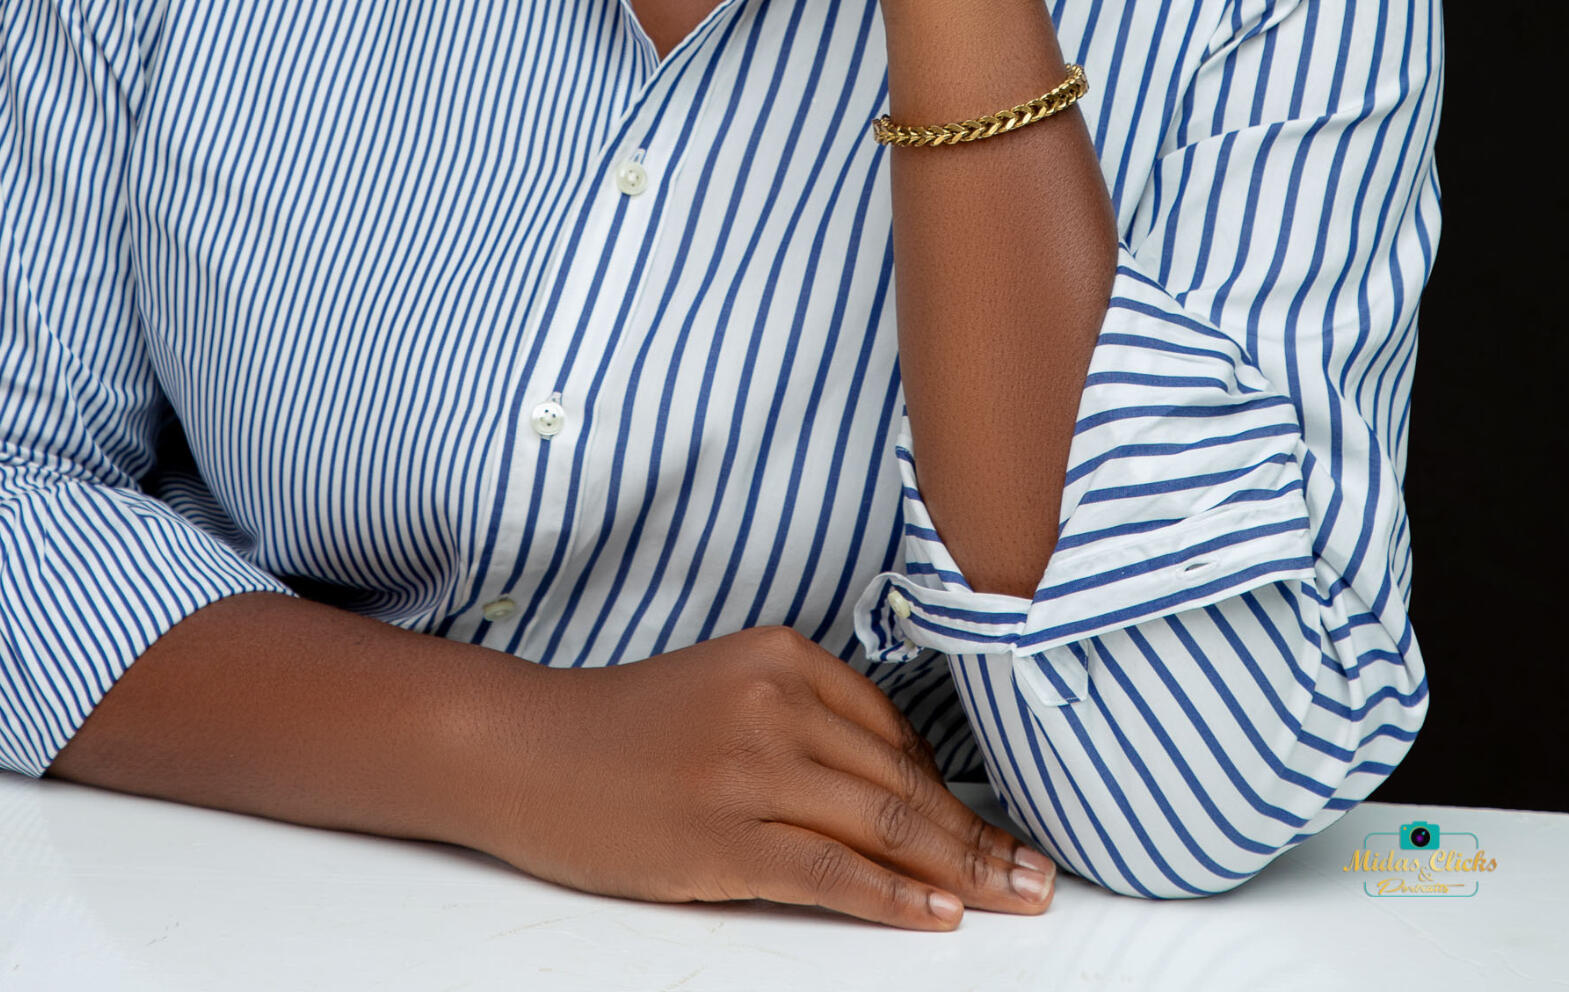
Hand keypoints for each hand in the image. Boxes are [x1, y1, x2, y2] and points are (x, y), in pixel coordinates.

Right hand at [470, 624, 1055, 927]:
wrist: (529, 751)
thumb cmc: (627, 729)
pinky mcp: (725, 835)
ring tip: (1012, 897)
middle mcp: (775, 701)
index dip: (955, 791)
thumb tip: (900, 787)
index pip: (895, 733)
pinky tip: (938, 914)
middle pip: (902, 782)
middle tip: (1039, 875)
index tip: (1003, 827)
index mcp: (782, 655)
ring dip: (960, 869)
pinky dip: (894, 896)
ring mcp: (750, 768)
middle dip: (979, 836)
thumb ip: (805, 718)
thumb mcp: (726, 688)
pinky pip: (831, 870)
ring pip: (882, 825)